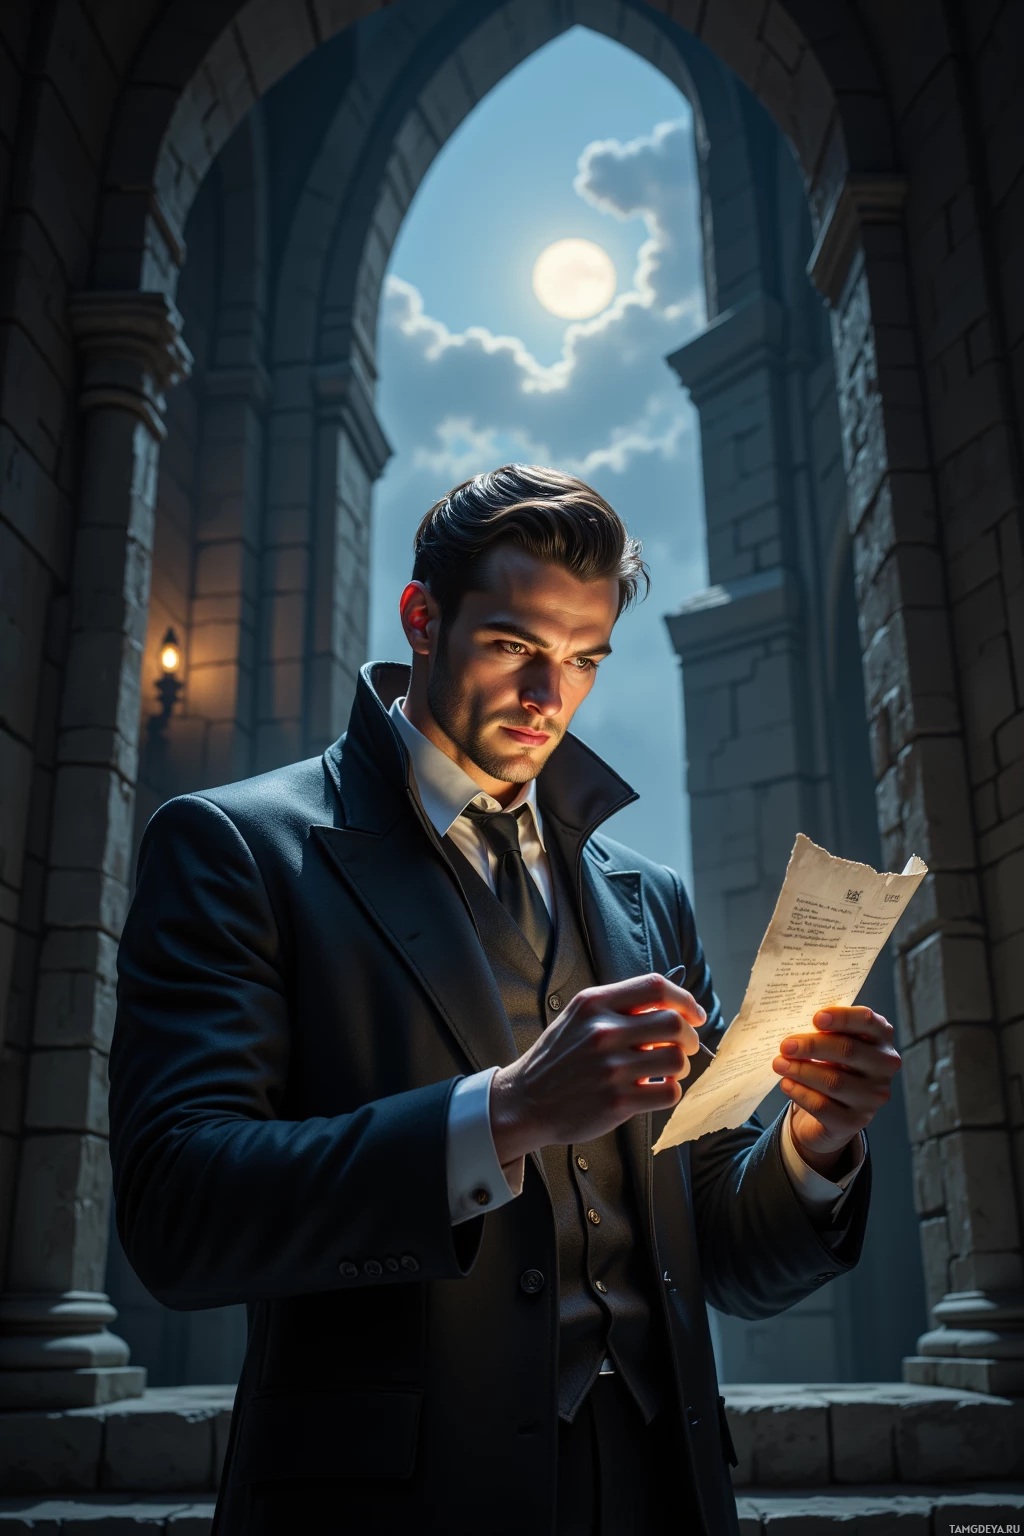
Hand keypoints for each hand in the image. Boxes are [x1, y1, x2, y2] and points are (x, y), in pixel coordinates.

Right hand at [490, 973, 704, 1164]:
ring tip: (668, 1070)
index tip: (694, 1013)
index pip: (656, 986)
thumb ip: (617, 1006)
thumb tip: (671, 1004)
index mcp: (594, 1004)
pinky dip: (671, 1091)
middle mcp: (603, 1032)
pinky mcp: (617, 1102)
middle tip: (686, 1045)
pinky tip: (656, 1090)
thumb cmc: (559, 1058)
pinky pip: (668, 1092)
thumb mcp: (578, 1017)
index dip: (685, 998)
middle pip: (673, 1022)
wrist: (526, 1101)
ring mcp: (610, 1069)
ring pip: (676, 1059)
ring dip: (681, 1065)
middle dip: (690, 1035)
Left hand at [772, 1006, 900, 1175]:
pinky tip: (786, 1084)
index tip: (816, 1018)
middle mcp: (884, 1066)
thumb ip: (825, 1031)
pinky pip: (823, 1106)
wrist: (835, 1109)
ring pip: (835, 1081)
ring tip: (779, 1064)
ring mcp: (872, 1097)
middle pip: (849, 1051)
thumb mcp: (834, 1042)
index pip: (869, 1021)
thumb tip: (795, 1024)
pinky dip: (800, 1093)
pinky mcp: (855, 1121)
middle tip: (786, 1045)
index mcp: (881, 1038)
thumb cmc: (834, 1063)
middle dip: (813, 1046)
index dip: (843, 1018)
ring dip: (802, 1071)